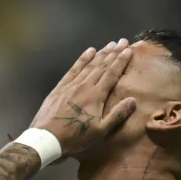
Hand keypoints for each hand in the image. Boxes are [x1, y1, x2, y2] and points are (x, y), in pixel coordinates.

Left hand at [29, 39, 136, 156]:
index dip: (121, 61)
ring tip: (110, 44)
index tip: (129, 50)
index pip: (112, 74)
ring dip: (101, 53)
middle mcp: (85, 85)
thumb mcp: (100, 131)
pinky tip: (89, 51)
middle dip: (114, 53)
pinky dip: (82, 59)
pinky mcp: (60, 86)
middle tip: (122, 41)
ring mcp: (72, 84)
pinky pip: (73, 69)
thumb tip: (133, 100)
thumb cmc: (76, 137)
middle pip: (102, 66)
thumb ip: (117, 114)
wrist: (47, 137)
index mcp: (96, 95)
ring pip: (89, 65)